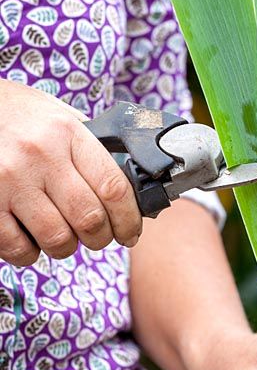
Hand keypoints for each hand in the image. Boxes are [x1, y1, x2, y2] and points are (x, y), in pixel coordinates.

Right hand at [0, 80, 141, 265]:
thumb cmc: (21, 116)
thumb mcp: (60, 117)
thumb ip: (91, 150)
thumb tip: (129, 192)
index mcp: (67, 133)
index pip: (114, 187)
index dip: (128, 219)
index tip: (130, 232)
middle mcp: (40, 155)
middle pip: (89, 218)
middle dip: (100, 238)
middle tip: (97, 237)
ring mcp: (10, 179)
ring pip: (56, 238)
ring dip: (66, 248)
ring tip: (63, 238)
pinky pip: (17, 247)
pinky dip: (30, 253)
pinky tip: (31, 239)